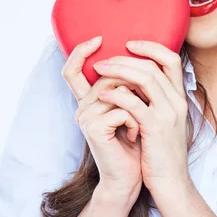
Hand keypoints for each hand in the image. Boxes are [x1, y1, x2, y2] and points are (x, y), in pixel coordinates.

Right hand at [61, 37, 142, 204]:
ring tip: (140, 125)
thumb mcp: (134, 109)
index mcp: (88, 101)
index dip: (79, 51)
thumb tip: (139, 56)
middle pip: (107, 76)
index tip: (98, 38)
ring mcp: (85, 118)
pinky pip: (123, 109)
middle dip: (134, 86)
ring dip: (138, 106)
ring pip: (117, 90)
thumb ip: (129, 87)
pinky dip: (136, 121)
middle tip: (145, 107)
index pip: (72, 69)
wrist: (131, 178)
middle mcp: (81, 107)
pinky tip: (134, 136)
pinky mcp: (94, 129)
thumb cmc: (136, 144)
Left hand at [92, 40, 189, 192]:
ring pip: (145, 77)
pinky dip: (116, 94)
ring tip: (99, 70)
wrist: (170, 182)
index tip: (129, 44)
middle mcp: (176, 101)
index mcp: (178, 98)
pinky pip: (134, 102)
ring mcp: (168, 113)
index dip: (151, 47)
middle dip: (125, 58)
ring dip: (118, 69)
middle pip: (153, 65)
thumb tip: (132, 83)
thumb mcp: (161, 122)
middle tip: (103, 59)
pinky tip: (101, 93)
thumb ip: (153, 102)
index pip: (171, 59)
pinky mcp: (155, 127)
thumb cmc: (160, 153)